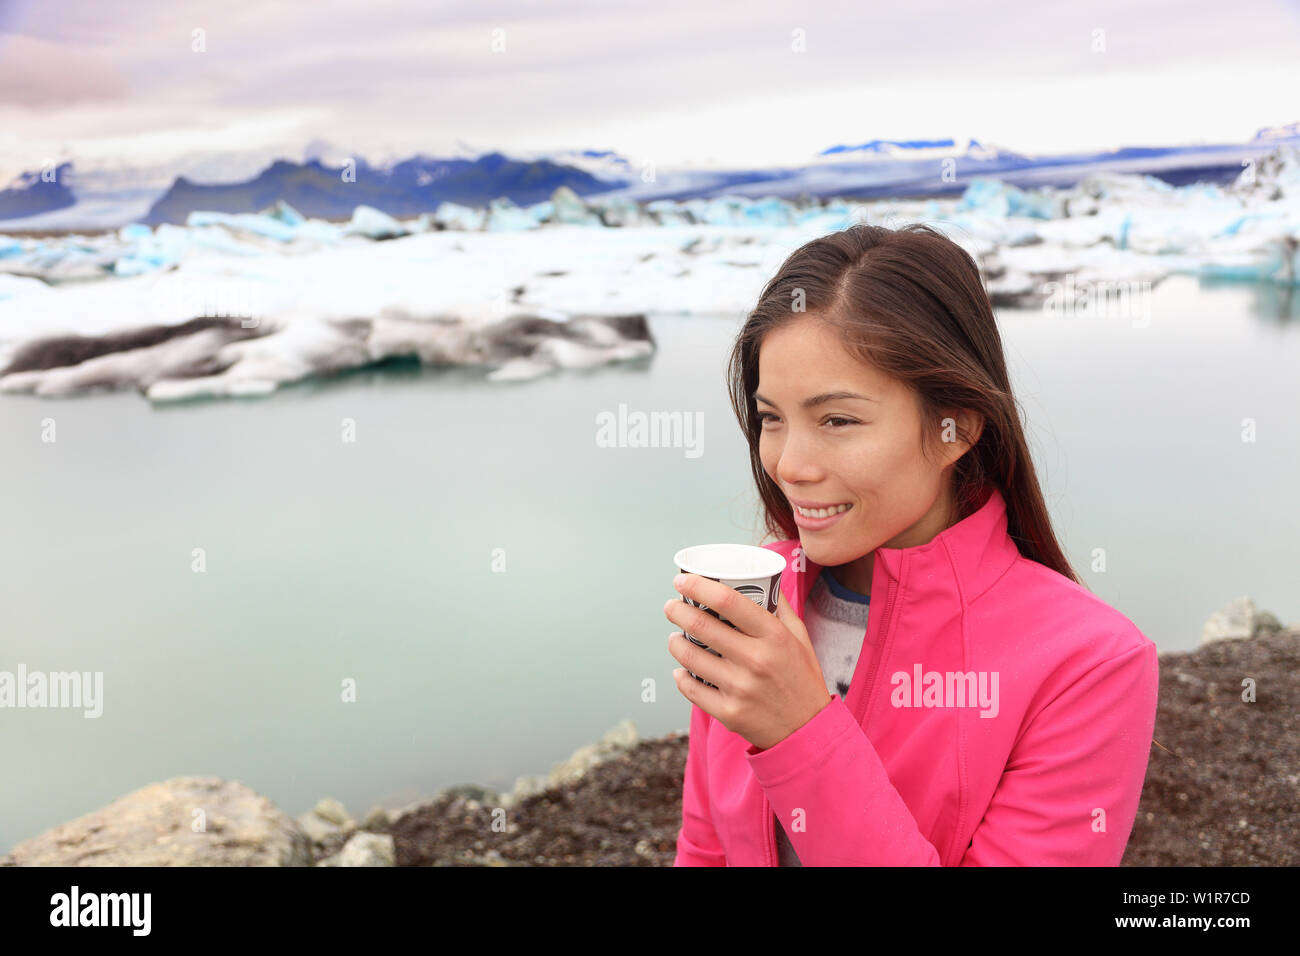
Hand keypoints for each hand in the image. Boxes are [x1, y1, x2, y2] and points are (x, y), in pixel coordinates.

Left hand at [664, 572, 831, 750]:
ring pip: (690, 656)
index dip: (698, 586)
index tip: (681, 581)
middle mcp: (756, 660)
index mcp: (774, 636)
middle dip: (677, 611)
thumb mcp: (799, 637)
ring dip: (675, 642)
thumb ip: (779, 607)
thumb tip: (760, 577)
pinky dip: (680, 676)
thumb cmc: (802, 678)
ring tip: (675, 637)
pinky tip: (681, 669)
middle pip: (701, 625)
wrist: (808, 731)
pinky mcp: (729, 712)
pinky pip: (691, 688)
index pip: (728, 601)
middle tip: (672, 606)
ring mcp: (740, 688)